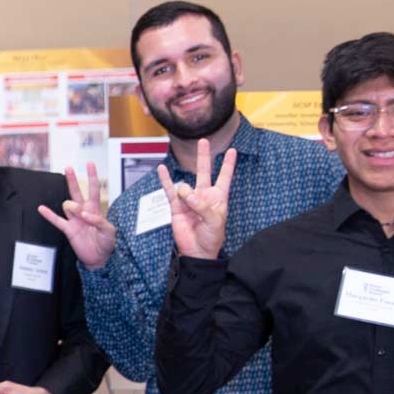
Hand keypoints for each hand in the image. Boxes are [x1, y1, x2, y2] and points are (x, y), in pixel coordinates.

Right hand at [36, 163, 116, 268]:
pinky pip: (57, 220)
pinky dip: (49, 215)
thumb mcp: (109, 231)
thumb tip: (84, 214)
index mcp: (96, 209)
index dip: (92, 177)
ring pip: (68, 205)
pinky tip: (41, 209)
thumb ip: (98, 220)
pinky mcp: (68, 230)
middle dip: (73, 180)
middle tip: (68, 168)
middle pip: (76, 192)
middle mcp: (84, 211)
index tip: (90, 164)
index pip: (94, 189)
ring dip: (72, 207)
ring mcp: (75, 220)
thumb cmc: (107, 243)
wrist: (100, 258)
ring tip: (79, 216)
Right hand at [158, 137, 234, 260]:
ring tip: (187, 203)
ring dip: (185, 193)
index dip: (228, 164)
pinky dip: (165, 180)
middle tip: (203, 141)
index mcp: (218, 197)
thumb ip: (202, 205)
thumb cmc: (211, 237)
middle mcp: (204, 195)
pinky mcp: (176, 206)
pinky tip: (162, 169)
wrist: (197, 251)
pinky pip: (170, 190)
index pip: (224, 177)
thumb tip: (186, 192)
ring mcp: (189, 199)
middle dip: (204, 156)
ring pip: (185, 185)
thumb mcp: (214, 220)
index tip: (232, 150)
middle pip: (204, 171)